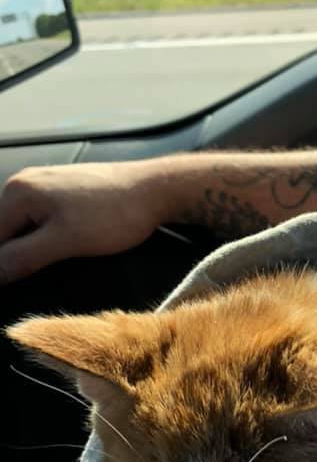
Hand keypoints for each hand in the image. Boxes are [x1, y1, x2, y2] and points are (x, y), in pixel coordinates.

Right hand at [0, 162, 165, 283]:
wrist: (157, 188)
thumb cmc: (116, 213)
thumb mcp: (65, 242)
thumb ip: (22, 258)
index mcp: (17, 193)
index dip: (3, 269)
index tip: (23, 278)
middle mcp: (24, 183)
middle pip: (5, 234)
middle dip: (16, 258)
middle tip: (47, 270)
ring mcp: (44, 184)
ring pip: (23, 228)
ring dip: (31, 250)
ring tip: (60, 259)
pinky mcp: (63, 191)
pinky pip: (40, 220)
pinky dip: (45, 238)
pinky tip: (63, 248)